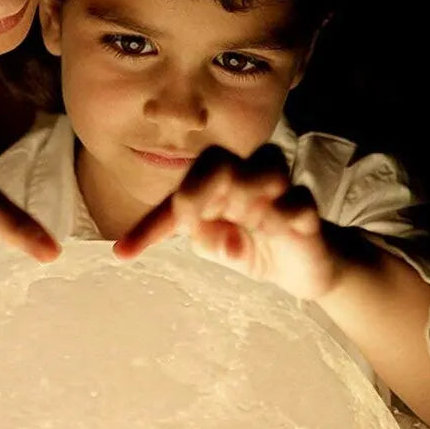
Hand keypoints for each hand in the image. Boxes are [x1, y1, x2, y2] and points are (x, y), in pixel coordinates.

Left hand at [114, 144, 341, 300]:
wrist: (300, 267)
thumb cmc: (249, 247)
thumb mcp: (215, 246)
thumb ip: (205, 238)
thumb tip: (218, 239)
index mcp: (211, 185)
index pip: (177, 195)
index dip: (149, 227)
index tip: (122, 255)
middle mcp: (242, 175)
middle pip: (217, 161)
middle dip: (200, 194)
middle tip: (199, 224)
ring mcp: (278, 187)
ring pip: (263, 166)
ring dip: (249, 202)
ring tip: (252, 225)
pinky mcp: (307, 206)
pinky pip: (296, 200)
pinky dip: (284, 218)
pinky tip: (280, 232)